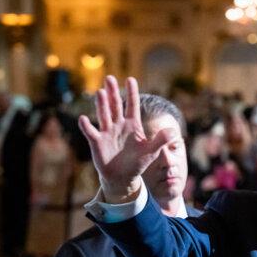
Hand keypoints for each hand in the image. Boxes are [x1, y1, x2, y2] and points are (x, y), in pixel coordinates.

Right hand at [78, 76, 177, 202]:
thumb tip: (173, 131)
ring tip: (100, 92)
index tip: (131, 79)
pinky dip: (86, 127)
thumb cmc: (138, 163)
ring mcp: (107, 133)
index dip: (132, 93)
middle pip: (115, 106)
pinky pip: (91, 133)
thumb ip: (161, 141)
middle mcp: (119, 125)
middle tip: (109, 78)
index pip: (132, 106)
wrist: (123, 177)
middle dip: (113, 93)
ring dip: (102, 105)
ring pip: (104, 115)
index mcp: (133, 125)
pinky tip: (83, 119)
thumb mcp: (151, 152)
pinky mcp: (97, 143)